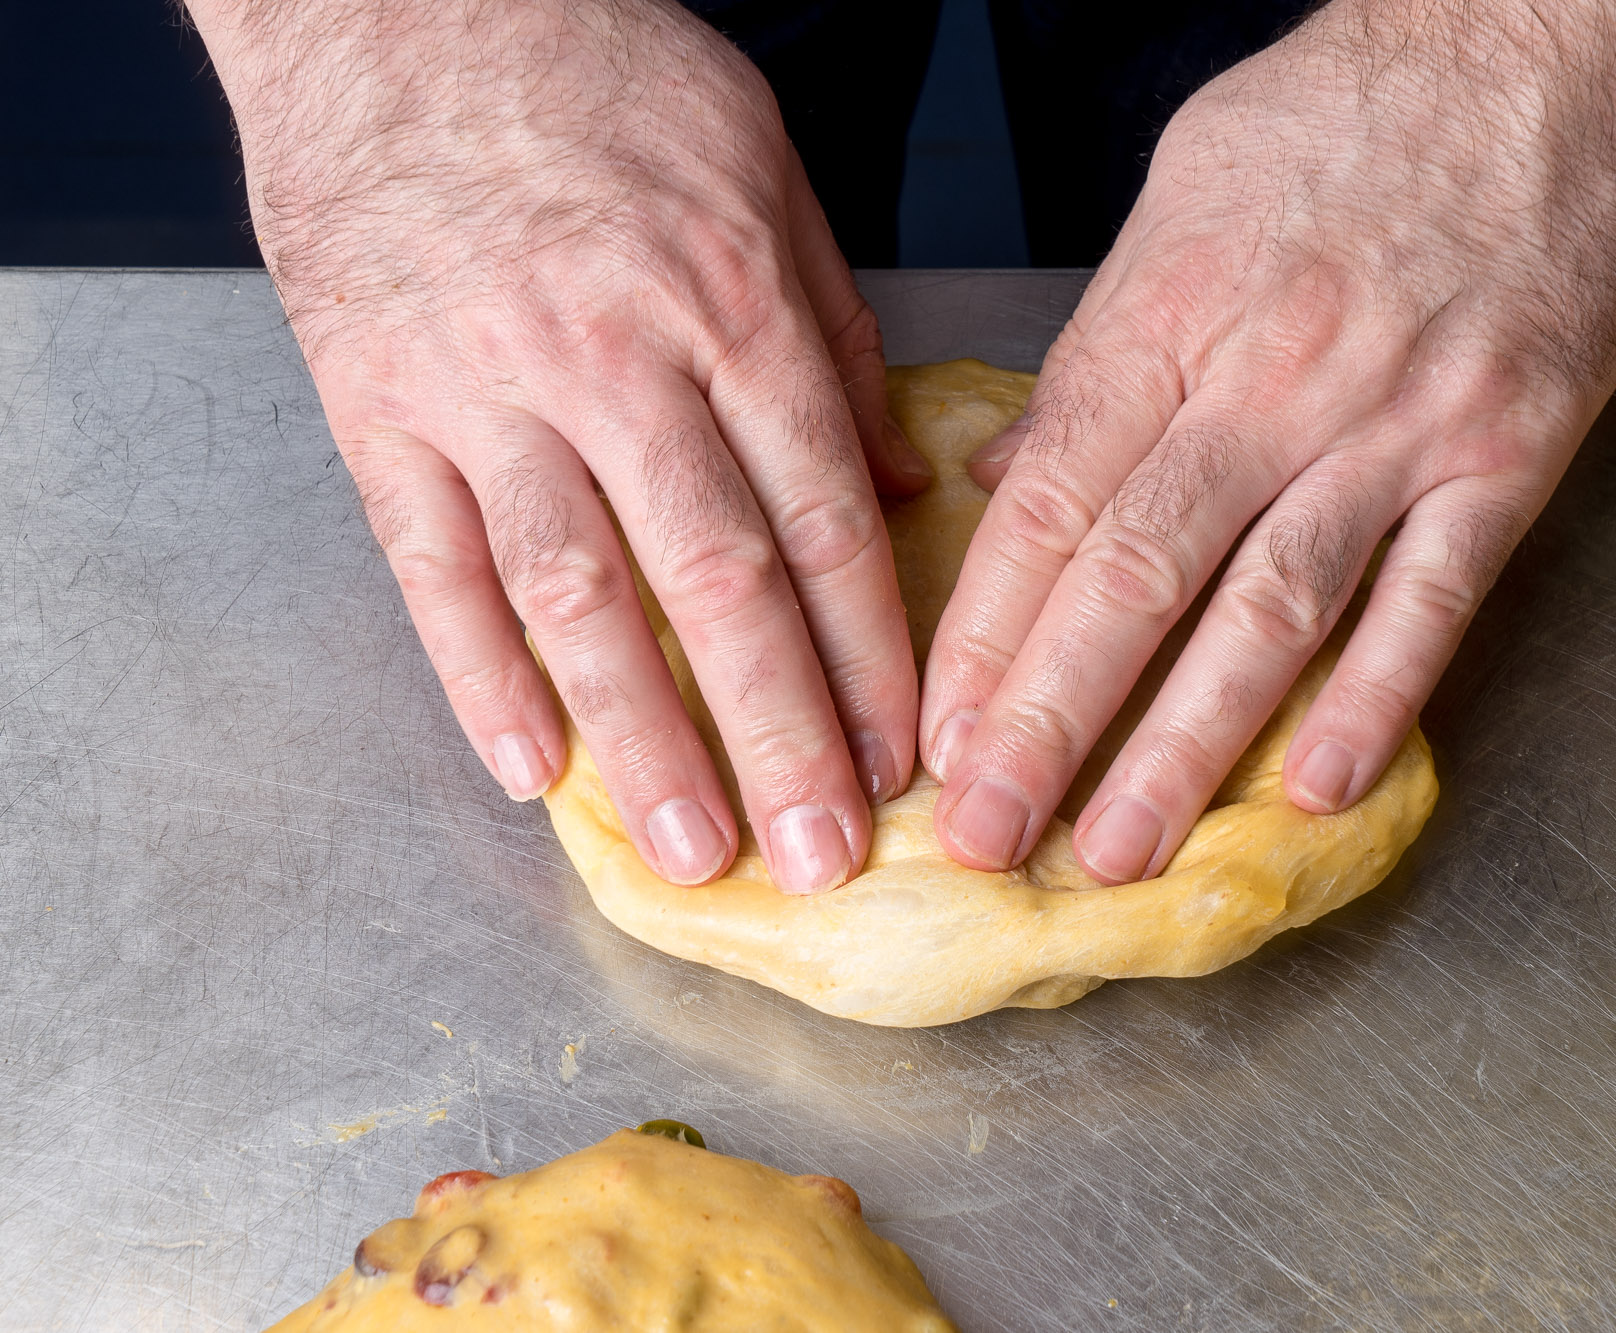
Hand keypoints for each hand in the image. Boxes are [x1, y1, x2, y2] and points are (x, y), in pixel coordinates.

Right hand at [186, 0, 933, 892]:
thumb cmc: (599, 75)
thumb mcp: (766, 172)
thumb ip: (837, 338)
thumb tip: (902, 490)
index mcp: (732, 302)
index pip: (822, 515)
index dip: (869, 651)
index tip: (905, 754)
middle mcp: (616, 358)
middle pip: (717, 579)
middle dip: (780, 732)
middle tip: (824, 852)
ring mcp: (487, 388)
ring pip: (578, 595)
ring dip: (643, 738)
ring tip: (697, 849)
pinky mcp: (379, 407)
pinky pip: (433, 567)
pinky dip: (479, 678)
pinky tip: (533, 770)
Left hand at [920, 0, 1615, 881]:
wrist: (1551, 33)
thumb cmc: (1352, 106)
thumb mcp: (1182, 194)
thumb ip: (1100, 351)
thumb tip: (1009, 477)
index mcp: (1173, 309)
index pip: (1050, 502)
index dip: (984, 633)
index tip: (936, 731)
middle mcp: (1273, 377)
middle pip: (1134, 574)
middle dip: (1047, 721)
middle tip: (985, 833)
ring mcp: (1396, 422)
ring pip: (1268, 610)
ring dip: (1185, 746)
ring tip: (1116, 848)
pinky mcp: (1509, 452)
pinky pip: (1432, 598)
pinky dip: (1374, 700)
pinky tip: (1314, 787)